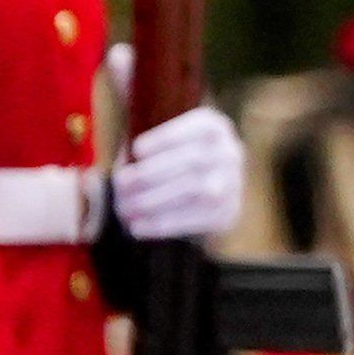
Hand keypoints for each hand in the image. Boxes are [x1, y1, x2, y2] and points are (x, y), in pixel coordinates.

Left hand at [112, 107, 244, 244]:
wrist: (203, 191)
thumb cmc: (169, 161)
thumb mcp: (162, 142)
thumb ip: (145, 145)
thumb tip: (125, 163)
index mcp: (213, 127)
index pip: (197, 128)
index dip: (167, 138)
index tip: (136, 149)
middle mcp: (229, 153)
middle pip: (193, 161)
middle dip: (152, 173)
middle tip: (121, 183)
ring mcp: (232, 185)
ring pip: (194, 191)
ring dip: (154, 201)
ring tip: (125, 208)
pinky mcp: (227, 213)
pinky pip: (195, 220)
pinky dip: (163, 224)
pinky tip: (138, 227)